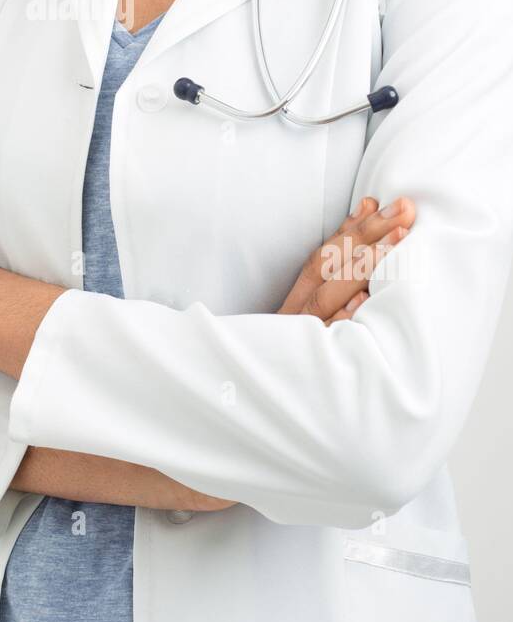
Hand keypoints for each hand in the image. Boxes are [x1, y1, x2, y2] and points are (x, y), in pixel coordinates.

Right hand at [199, 196, 415, 512]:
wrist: (218, 420)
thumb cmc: (268, 378)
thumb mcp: (292, 338)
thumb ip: (317, 310)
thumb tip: (364, 291)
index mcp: (290, 307)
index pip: (322, 258)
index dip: (349, 228)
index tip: (374, 201)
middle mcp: (291, 319)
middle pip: (331, 268)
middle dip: (370, 234)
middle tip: (404, 207)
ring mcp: (294, 345)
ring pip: (328, 297)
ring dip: (364, 265)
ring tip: (398, 239)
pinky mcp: (298, 374)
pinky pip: (320, 347)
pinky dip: (341, 323)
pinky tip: (364, 304)